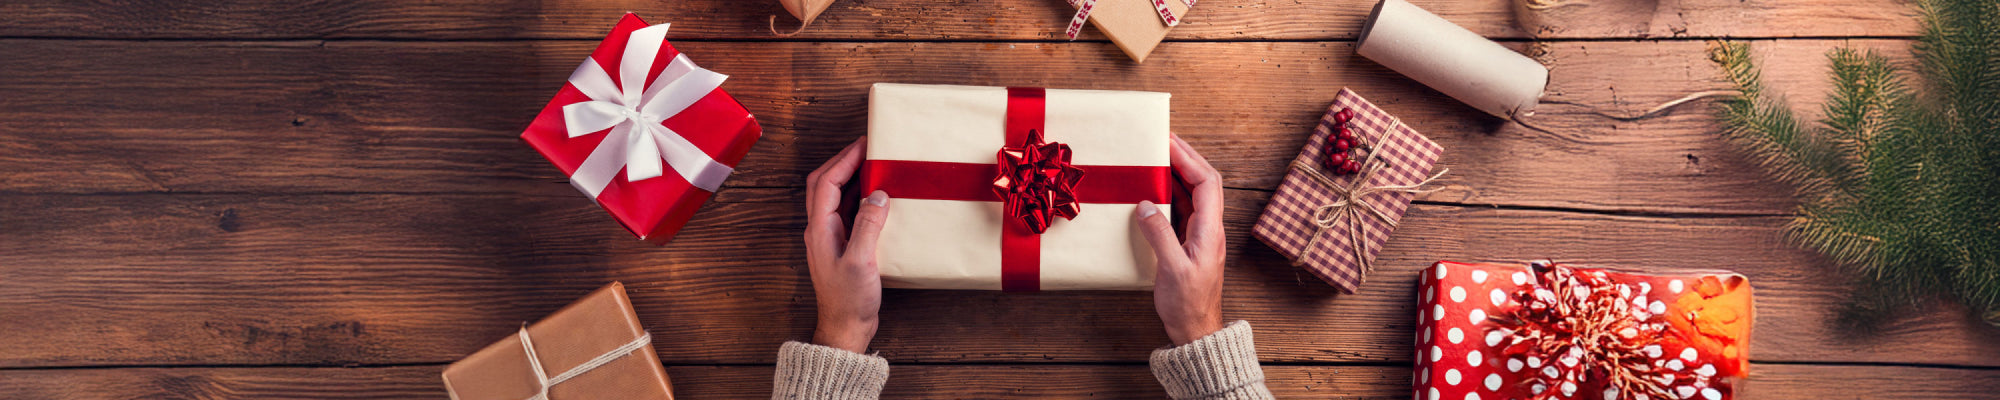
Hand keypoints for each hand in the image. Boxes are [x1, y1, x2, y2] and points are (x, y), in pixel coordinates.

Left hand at [804, 137, 888, 353]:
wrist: (845, 327)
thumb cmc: (849, 300)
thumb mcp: (861, 261)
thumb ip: (868, 226)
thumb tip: (878, 195)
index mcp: (820, 229)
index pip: (827, 183)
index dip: (843, 160)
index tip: (862, 145)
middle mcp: (820, 229)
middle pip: (824, 184)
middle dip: (842, 162)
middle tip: (865, 148)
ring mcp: (829, 237)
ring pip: (833, 197)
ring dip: (849, 178)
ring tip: (870, 165)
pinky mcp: (841, 246)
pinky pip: (845, 212)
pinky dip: (857, 197)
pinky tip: (875, 197)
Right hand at [1136, 133, 1227, 345]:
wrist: (1196, 330)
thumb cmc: (1188, 304)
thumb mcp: (1171, 269)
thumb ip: (1159, 234)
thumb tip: (1145, 204)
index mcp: (1210, 230)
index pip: (1206, 182)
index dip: (1189, 158)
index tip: (1168, 141)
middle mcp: (1210, 228)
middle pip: (1204, 181)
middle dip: (1185, 156)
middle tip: (1163, 139)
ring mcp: (1201, 234)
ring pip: (1194, 193)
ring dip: (1178, 172)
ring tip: (1157, 156)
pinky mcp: (1190, 242)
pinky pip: (1184, 208)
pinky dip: (1171, 192)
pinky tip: (1155, 188)